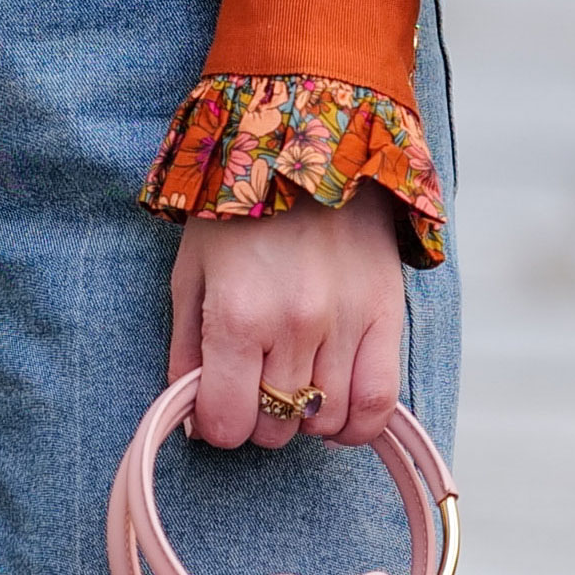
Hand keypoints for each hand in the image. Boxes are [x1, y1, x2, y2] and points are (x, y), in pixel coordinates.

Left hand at [170, 191, 407, 449]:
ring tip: (295, 384)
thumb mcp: (190, 273)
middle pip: (275, 427)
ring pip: (326, 422)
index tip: (217, 406)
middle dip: (258, 418)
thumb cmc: (239, 212)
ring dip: (305, 418)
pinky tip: (337, 408)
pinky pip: (380, 403)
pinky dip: (358, 423)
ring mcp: (346, 324)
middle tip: (255, 384)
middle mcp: (294, 326)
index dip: (217, 426)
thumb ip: (187, 350)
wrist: (309, 147)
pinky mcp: (387, 317)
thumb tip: (193, 418)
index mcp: (238, 315)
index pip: (227, 423)